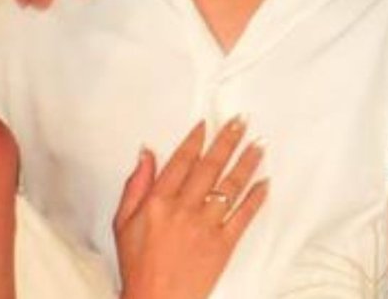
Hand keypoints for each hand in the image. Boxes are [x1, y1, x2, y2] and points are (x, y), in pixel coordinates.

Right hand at [114, 118, 268, 298]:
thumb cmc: (137, 266)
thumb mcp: (123, 222)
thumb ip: (136, 185)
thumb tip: (146, 154)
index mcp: (158, 201)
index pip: (181, 161)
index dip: (196, 140)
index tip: (207, 125)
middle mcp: (184, 209)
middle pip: (210, 166)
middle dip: (227, 141)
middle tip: (241, 122)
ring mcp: (206, 226)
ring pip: (230, 186)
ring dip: (247, 163)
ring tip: (259, 145)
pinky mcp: (223, 244)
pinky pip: (243, 216)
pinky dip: (256, 198)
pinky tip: (264, 183)